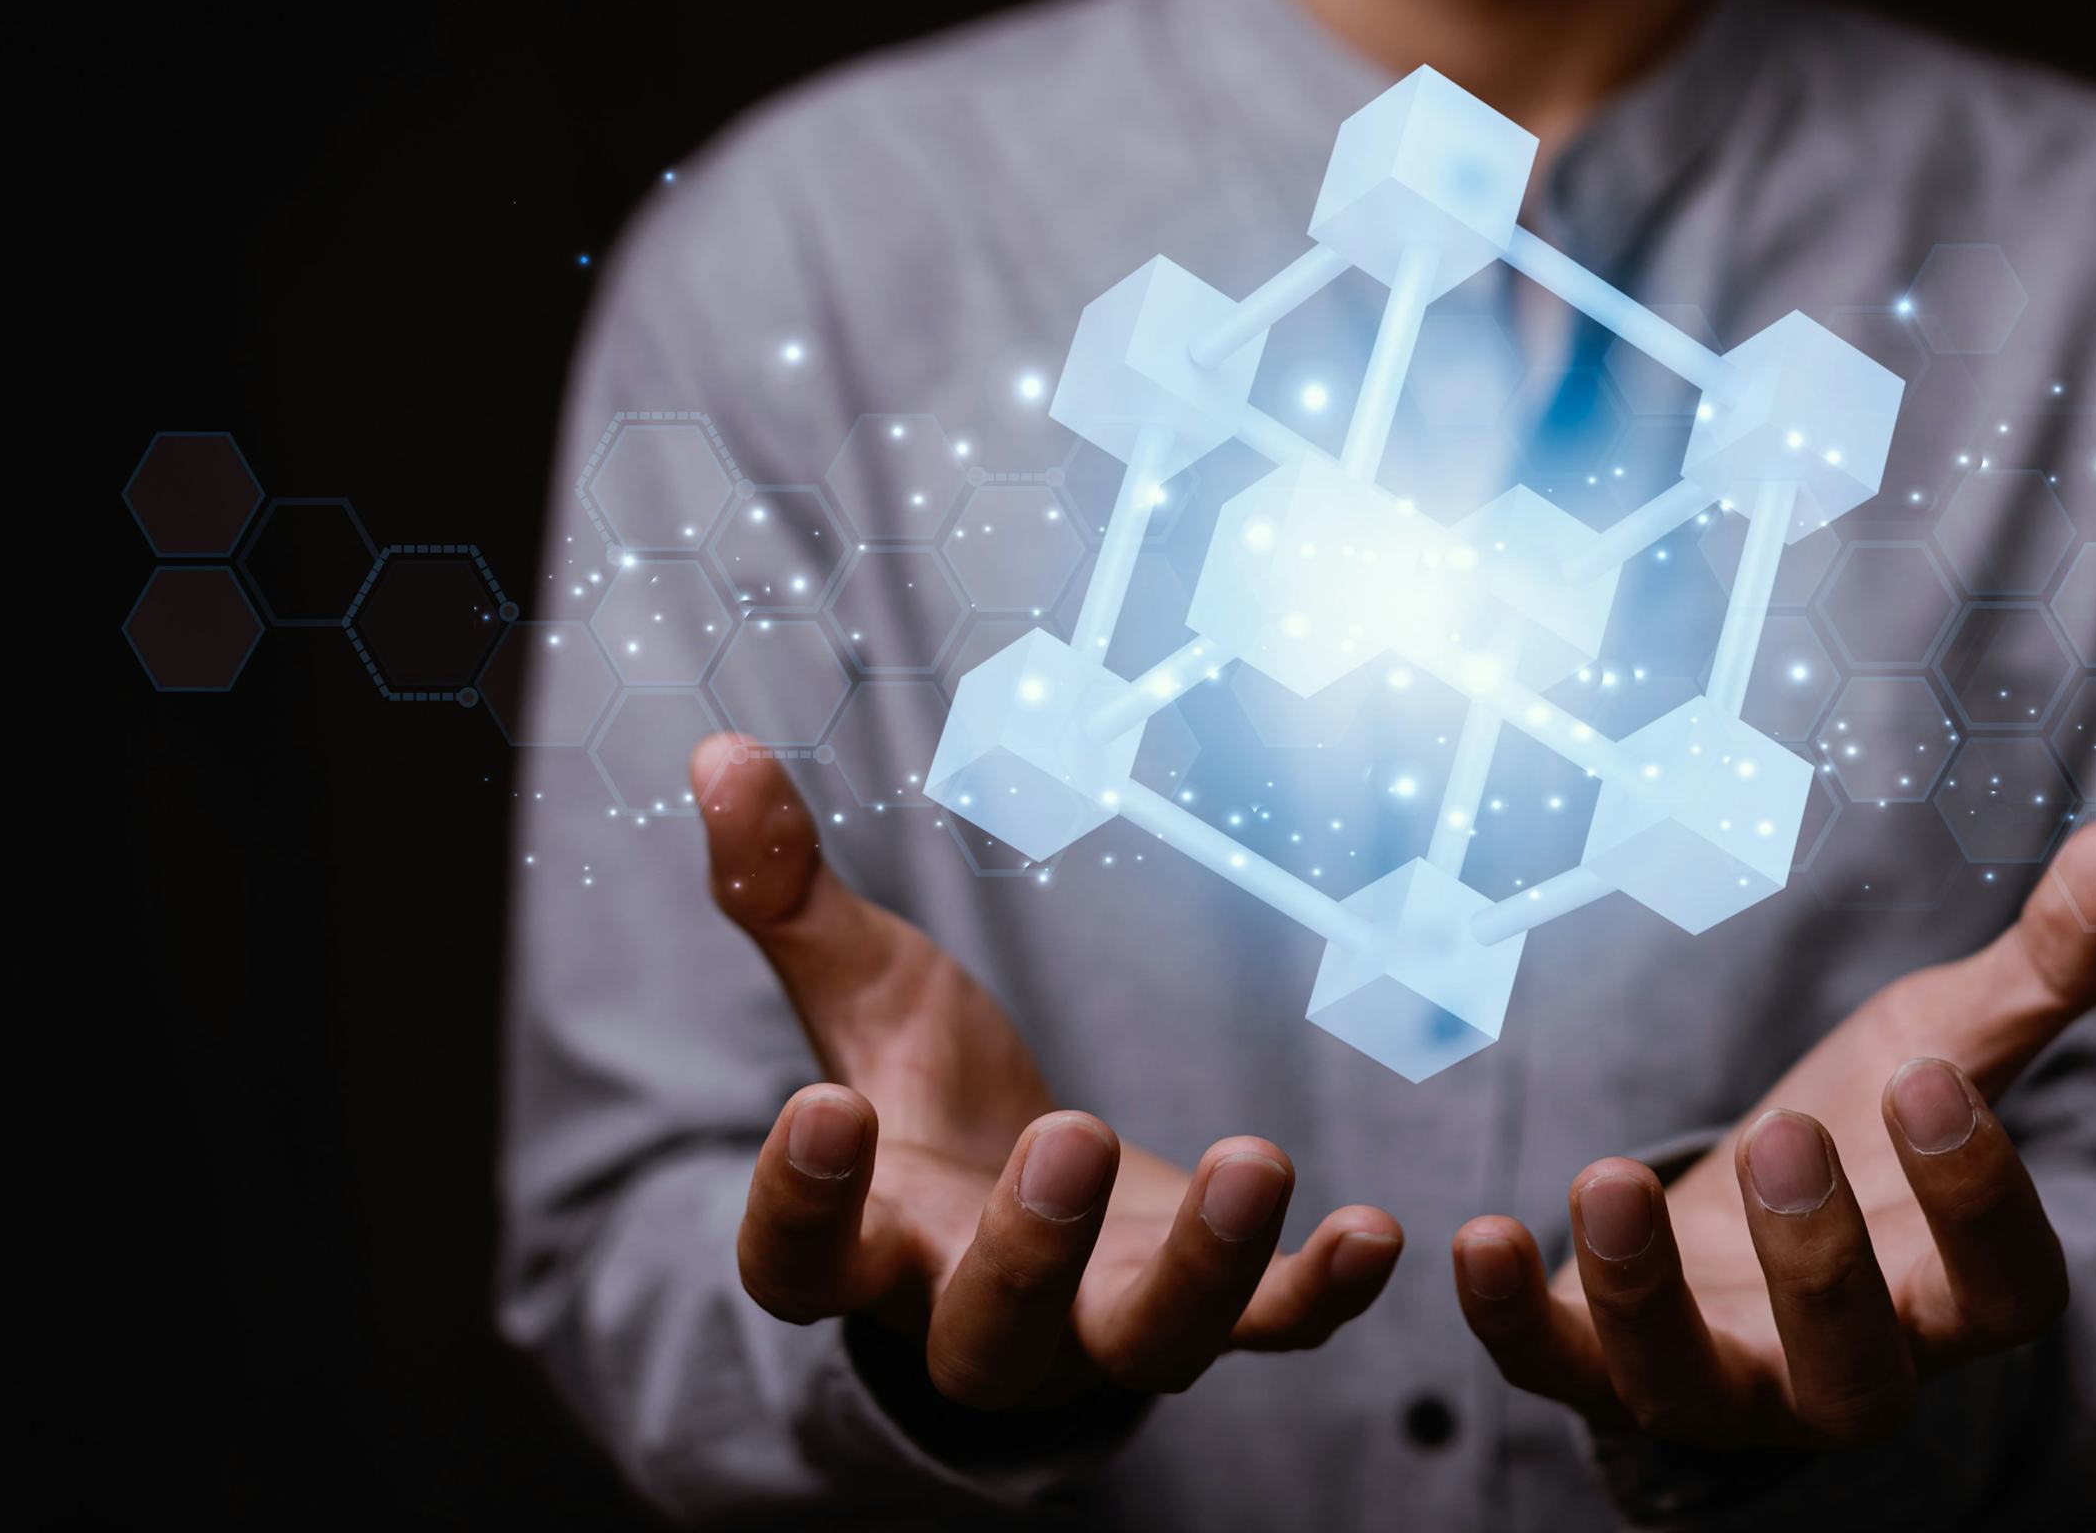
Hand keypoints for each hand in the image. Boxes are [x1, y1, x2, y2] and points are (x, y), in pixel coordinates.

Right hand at [691, 734, 1404, 1413]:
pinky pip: (1269, 1328)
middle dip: (1029, 1245)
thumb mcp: (862, 997)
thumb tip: (719, 753)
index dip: (799, 1205)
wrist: (1029, 1222)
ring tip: (1259, 1159)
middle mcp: (974, 1310)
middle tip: (1067, 1133)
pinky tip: (1376, 1230)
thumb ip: (788, 896)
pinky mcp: (1208, 1314)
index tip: (819, 1109)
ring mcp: (1099, 1327)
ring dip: (1205, 1264)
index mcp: (872, 1239)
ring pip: (1143, 1341)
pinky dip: (1320, 1292)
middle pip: (986, 1327)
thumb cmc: (927, 1103)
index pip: (799, 1262)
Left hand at [1447, 816, 2095, 1448]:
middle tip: (1789, 1133)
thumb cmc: (1864, 1136)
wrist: (1740, 1222)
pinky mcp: (1605, 1372)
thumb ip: (2038, 969)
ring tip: (1608, 1174)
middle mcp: (1846, 1371)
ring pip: (1693, 1394)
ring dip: (1647, 1294)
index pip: (2006, 1292)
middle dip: (1820, 1264)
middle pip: (1857, 1371)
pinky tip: (1477, 1235)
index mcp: (1949, 1297)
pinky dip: (1511, 1320)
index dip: (1979, 1200)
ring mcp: (1719, 1386)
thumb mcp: (1944, 1045)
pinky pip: (1556, 1374)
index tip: (1929, 1077)